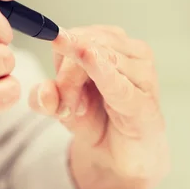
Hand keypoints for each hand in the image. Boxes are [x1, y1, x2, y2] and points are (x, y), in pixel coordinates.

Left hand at [28, 26, 169, 188]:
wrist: (120, 154)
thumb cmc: (93, 119)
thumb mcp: (58, 105)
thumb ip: (43, 97)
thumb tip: (44, 90)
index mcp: (108, 43)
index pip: (77, 34)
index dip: (59, 56)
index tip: (53, 87)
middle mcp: (130, 51)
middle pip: (89, 44)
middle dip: (67, 75)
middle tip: (63, 105)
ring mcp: (144, 75)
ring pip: (102, 62)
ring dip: (77, 90)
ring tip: (78, 110)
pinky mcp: (146, 103)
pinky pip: (121, 85)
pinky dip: (105, 75)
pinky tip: (95, 65)